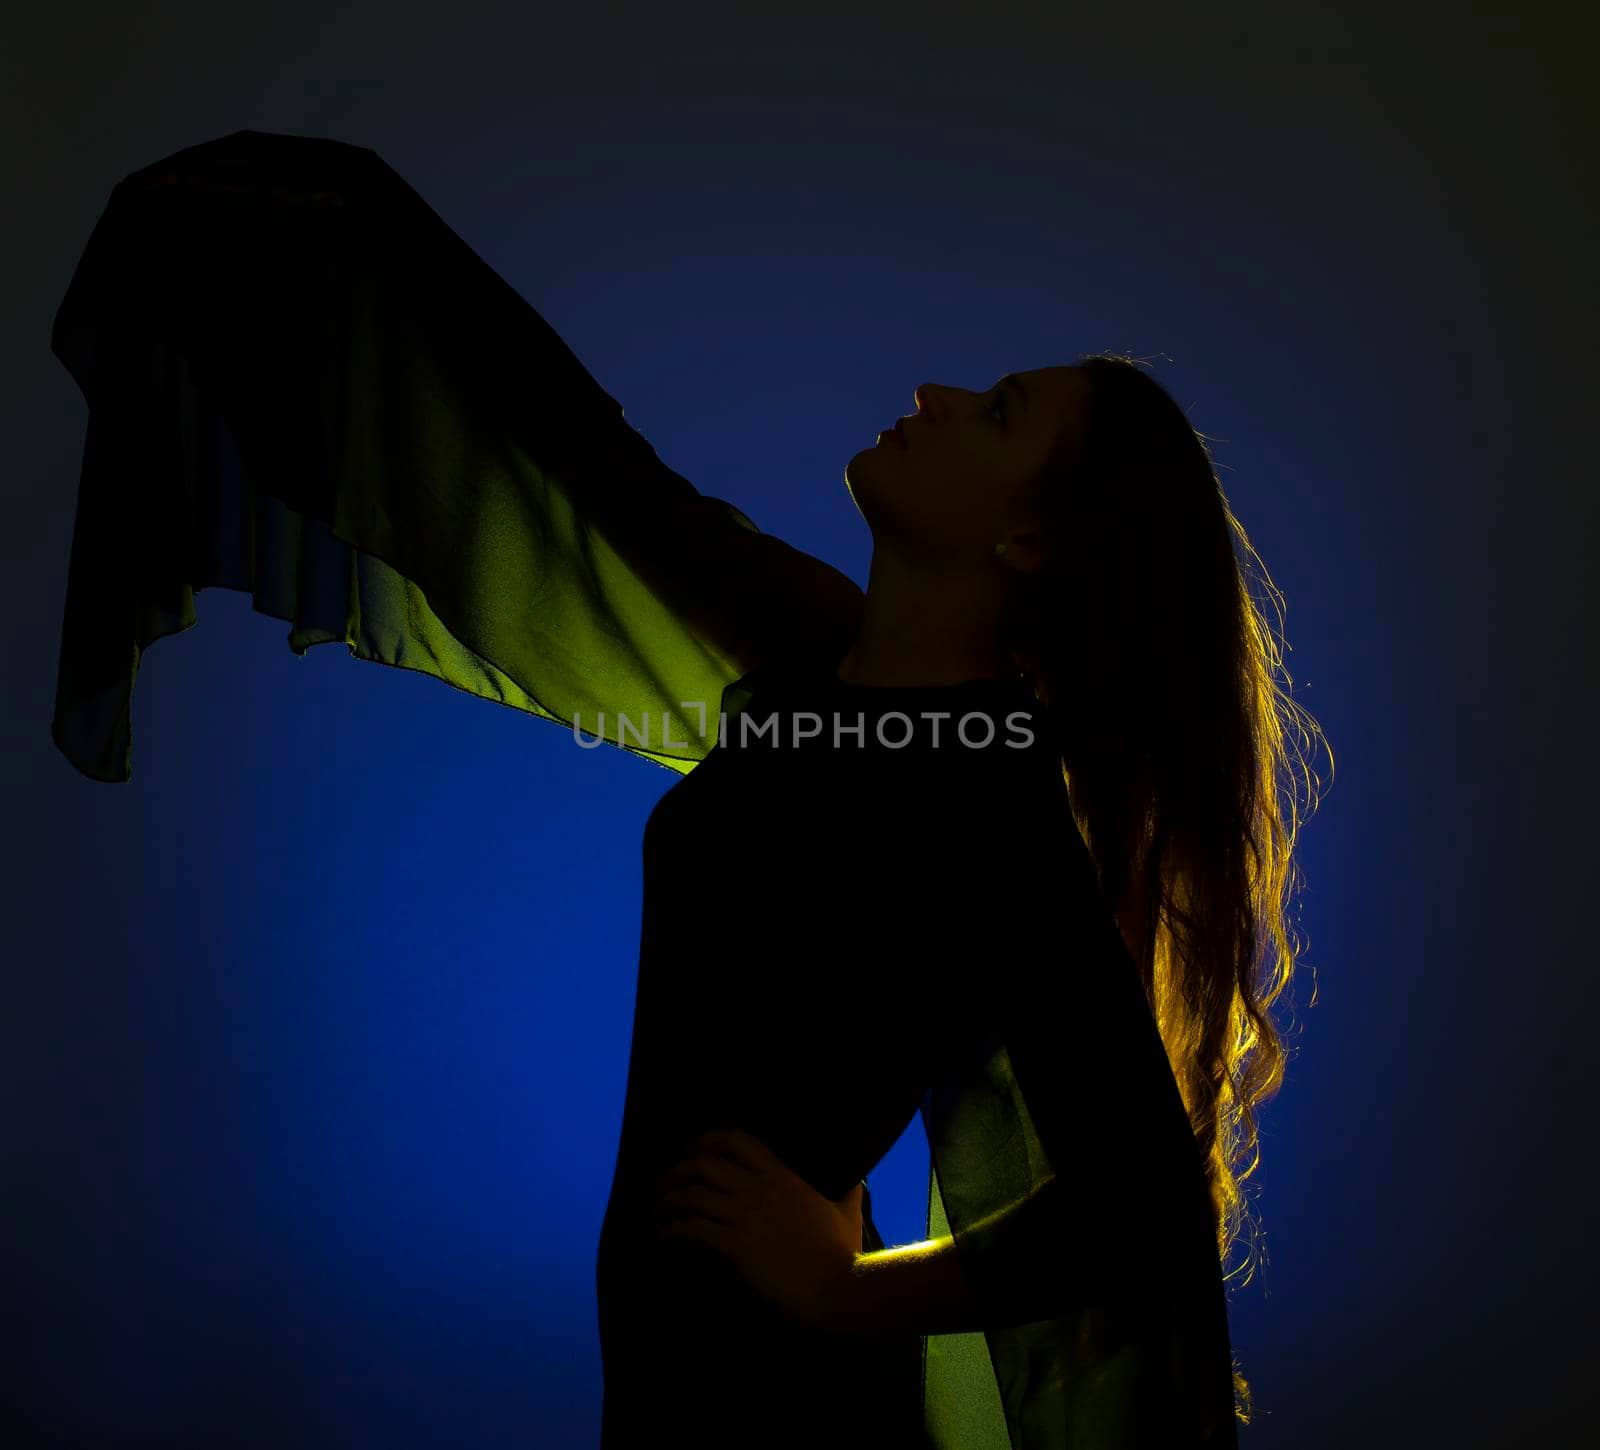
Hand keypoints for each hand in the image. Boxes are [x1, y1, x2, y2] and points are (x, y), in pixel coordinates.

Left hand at [656, 1128, 863, 1333]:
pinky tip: (664, 1238)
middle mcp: (757, 1188)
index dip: (707, 1139)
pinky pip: (690, 1228)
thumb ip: (848, 1188)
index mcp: (781, 1174)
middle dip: (678, 1170)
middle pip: (702, 1163)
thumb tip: (858, 1177)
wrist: (837, 1287)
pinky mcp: (734, 1246)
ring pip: (690, 1194)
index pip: (735, 1138)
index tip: (694, 1150)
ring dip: (668, 1200)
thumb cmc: (843, 1251)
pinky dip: (670, 1230)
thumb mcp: (847, 1209)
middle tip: (667, 1185)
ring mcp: (744, 1216)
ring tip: (659, 1211)